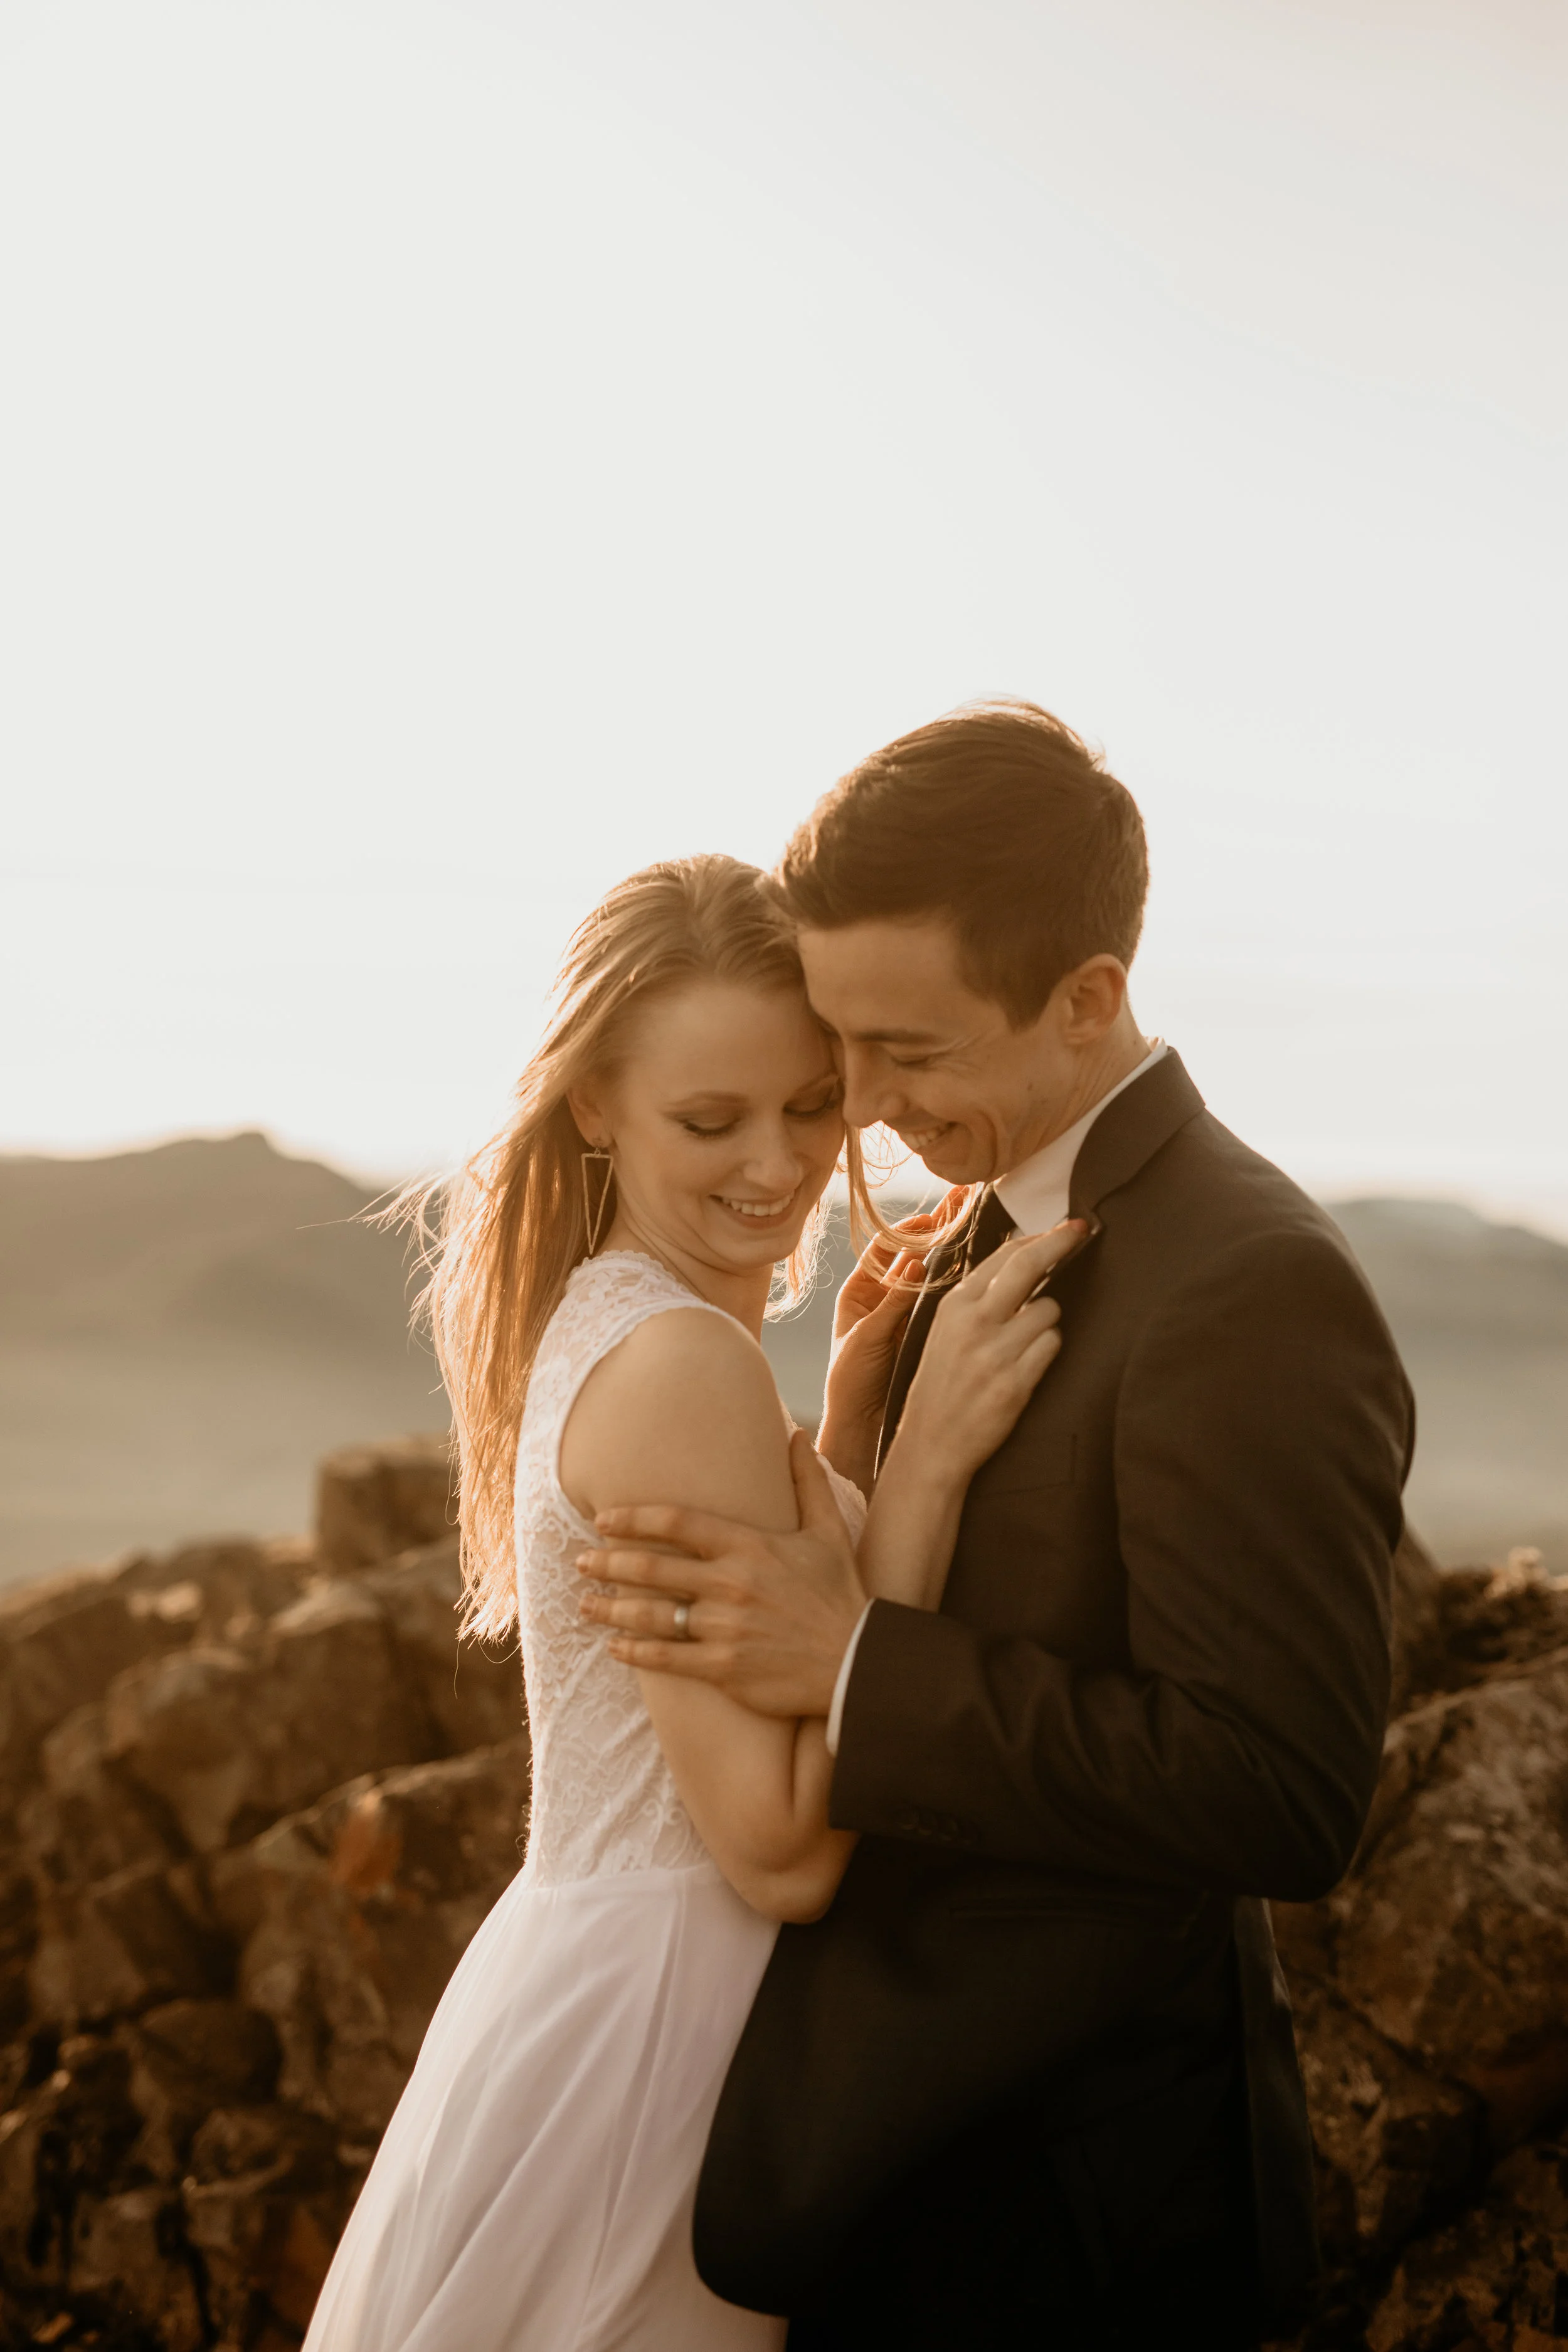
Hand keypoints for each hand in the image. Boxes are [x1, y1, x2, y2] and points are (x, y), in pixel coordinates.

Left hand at [575, 1431, 866, 1717]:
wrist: (857, 1663)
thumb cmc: (840, 1595)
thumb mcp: (829, 1531)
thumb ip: (808, 1481)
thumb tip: (797, 1434)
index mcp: (749, 1546)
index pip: (676, 1523)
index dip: (633, 1519)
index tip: (604, 1520)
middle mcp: (730, 1584)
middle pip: (652, 1568)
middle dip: (608, 1563)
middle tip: (581, 1560)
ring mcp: (724, 1628)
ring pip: (651, 1615)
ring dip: (610, 1609)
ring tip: (584, 1604)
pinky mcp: (723, 1668)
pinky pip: (666, 1659)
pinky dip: (635, 1653)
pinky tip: (614, 1647)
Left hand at [818, 1195, 965, 1481]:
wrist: (860, 1423)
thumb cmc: (850, 1381)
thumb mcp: (866, 1338)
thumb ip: (892, 1303)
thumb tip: (918, 1264)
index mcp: (859, 1292)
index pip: (885, 1248)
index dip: (908, 1230)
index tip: (932, 1217)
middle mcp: (882, 1297)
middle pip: (910, 1254)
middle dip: (935, 1230)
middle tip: (962, 1206)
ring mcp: (904, 1313)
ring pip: (928, 1273)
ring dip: (949, 1250)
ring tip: (974, 1225)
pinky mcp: (920, 1331)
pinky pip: (938, 1300)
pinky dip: (955, 1281)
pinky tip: (976, 1267)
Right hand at [891, 1221, 1083, 1484]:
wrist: (931, 1443)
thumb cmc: (942, 1384)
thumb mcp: (945, 1330)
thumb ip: (978, 1297)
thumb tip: (1022, 1258)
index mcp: (955, 1305)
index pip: (1006, 1255)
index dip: (1041, 1237)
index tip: (1066, 1228)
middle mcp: (974, 1323)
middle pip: (1029, 1266)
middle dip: (1061, 1244)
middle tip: (1081, 1233)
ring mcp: (995, 1352)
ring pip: (1049, 1310)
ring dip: (1047, 1321)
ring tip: (1026, 1341)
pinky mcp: (1015, 1382)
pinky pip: (1052, 1346)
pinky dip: (1048, 1349)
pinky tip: (1028, 1363)